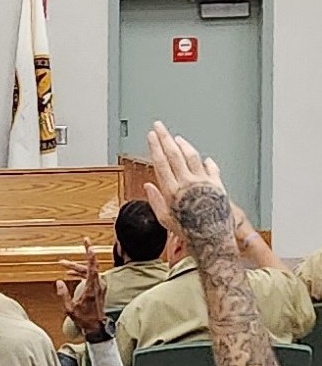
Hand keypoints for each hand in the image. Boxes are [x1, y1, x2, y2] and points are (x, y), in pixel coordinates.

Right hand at [56, 239, 105, 334]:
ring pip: (89, 271)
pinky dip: (80, 273)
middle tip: (85, 240)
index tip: (89, 244)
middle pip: (91, 265)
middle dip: (86, 253)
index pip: (92, 268)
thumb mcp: (70, 308)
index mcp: (91, 288)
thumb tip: (59, 282)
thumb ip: (63, 294)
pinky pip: (89, 277)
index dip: (91, 254)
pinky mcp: (97, 289)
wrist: (96, 327)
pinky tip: (70, 274)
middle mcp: (97, 285)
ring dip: (77, 267)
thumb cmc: (84, 319)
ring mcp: (99, 287)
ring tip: (63, 264)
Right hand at [145, 121, 230, 243]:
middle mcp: (187, 183)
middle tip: (159, 126)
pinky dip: (206, 161)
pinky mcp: (217, 184)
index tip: (151, 136)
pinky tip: (203, 157)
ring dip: (183, 144)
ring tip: (177, 138)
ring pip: (192, 156)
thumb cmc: (188, 232)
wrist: (212, 238)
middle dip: (165, 138)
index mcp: (172, 191)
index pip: (161, 162)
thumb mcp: (165, 220)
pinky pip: (211, 167)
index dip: (155, 147)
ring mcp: (203, 182)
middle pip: (174, 154)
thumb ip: (156, 201)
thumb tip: (148, 185)